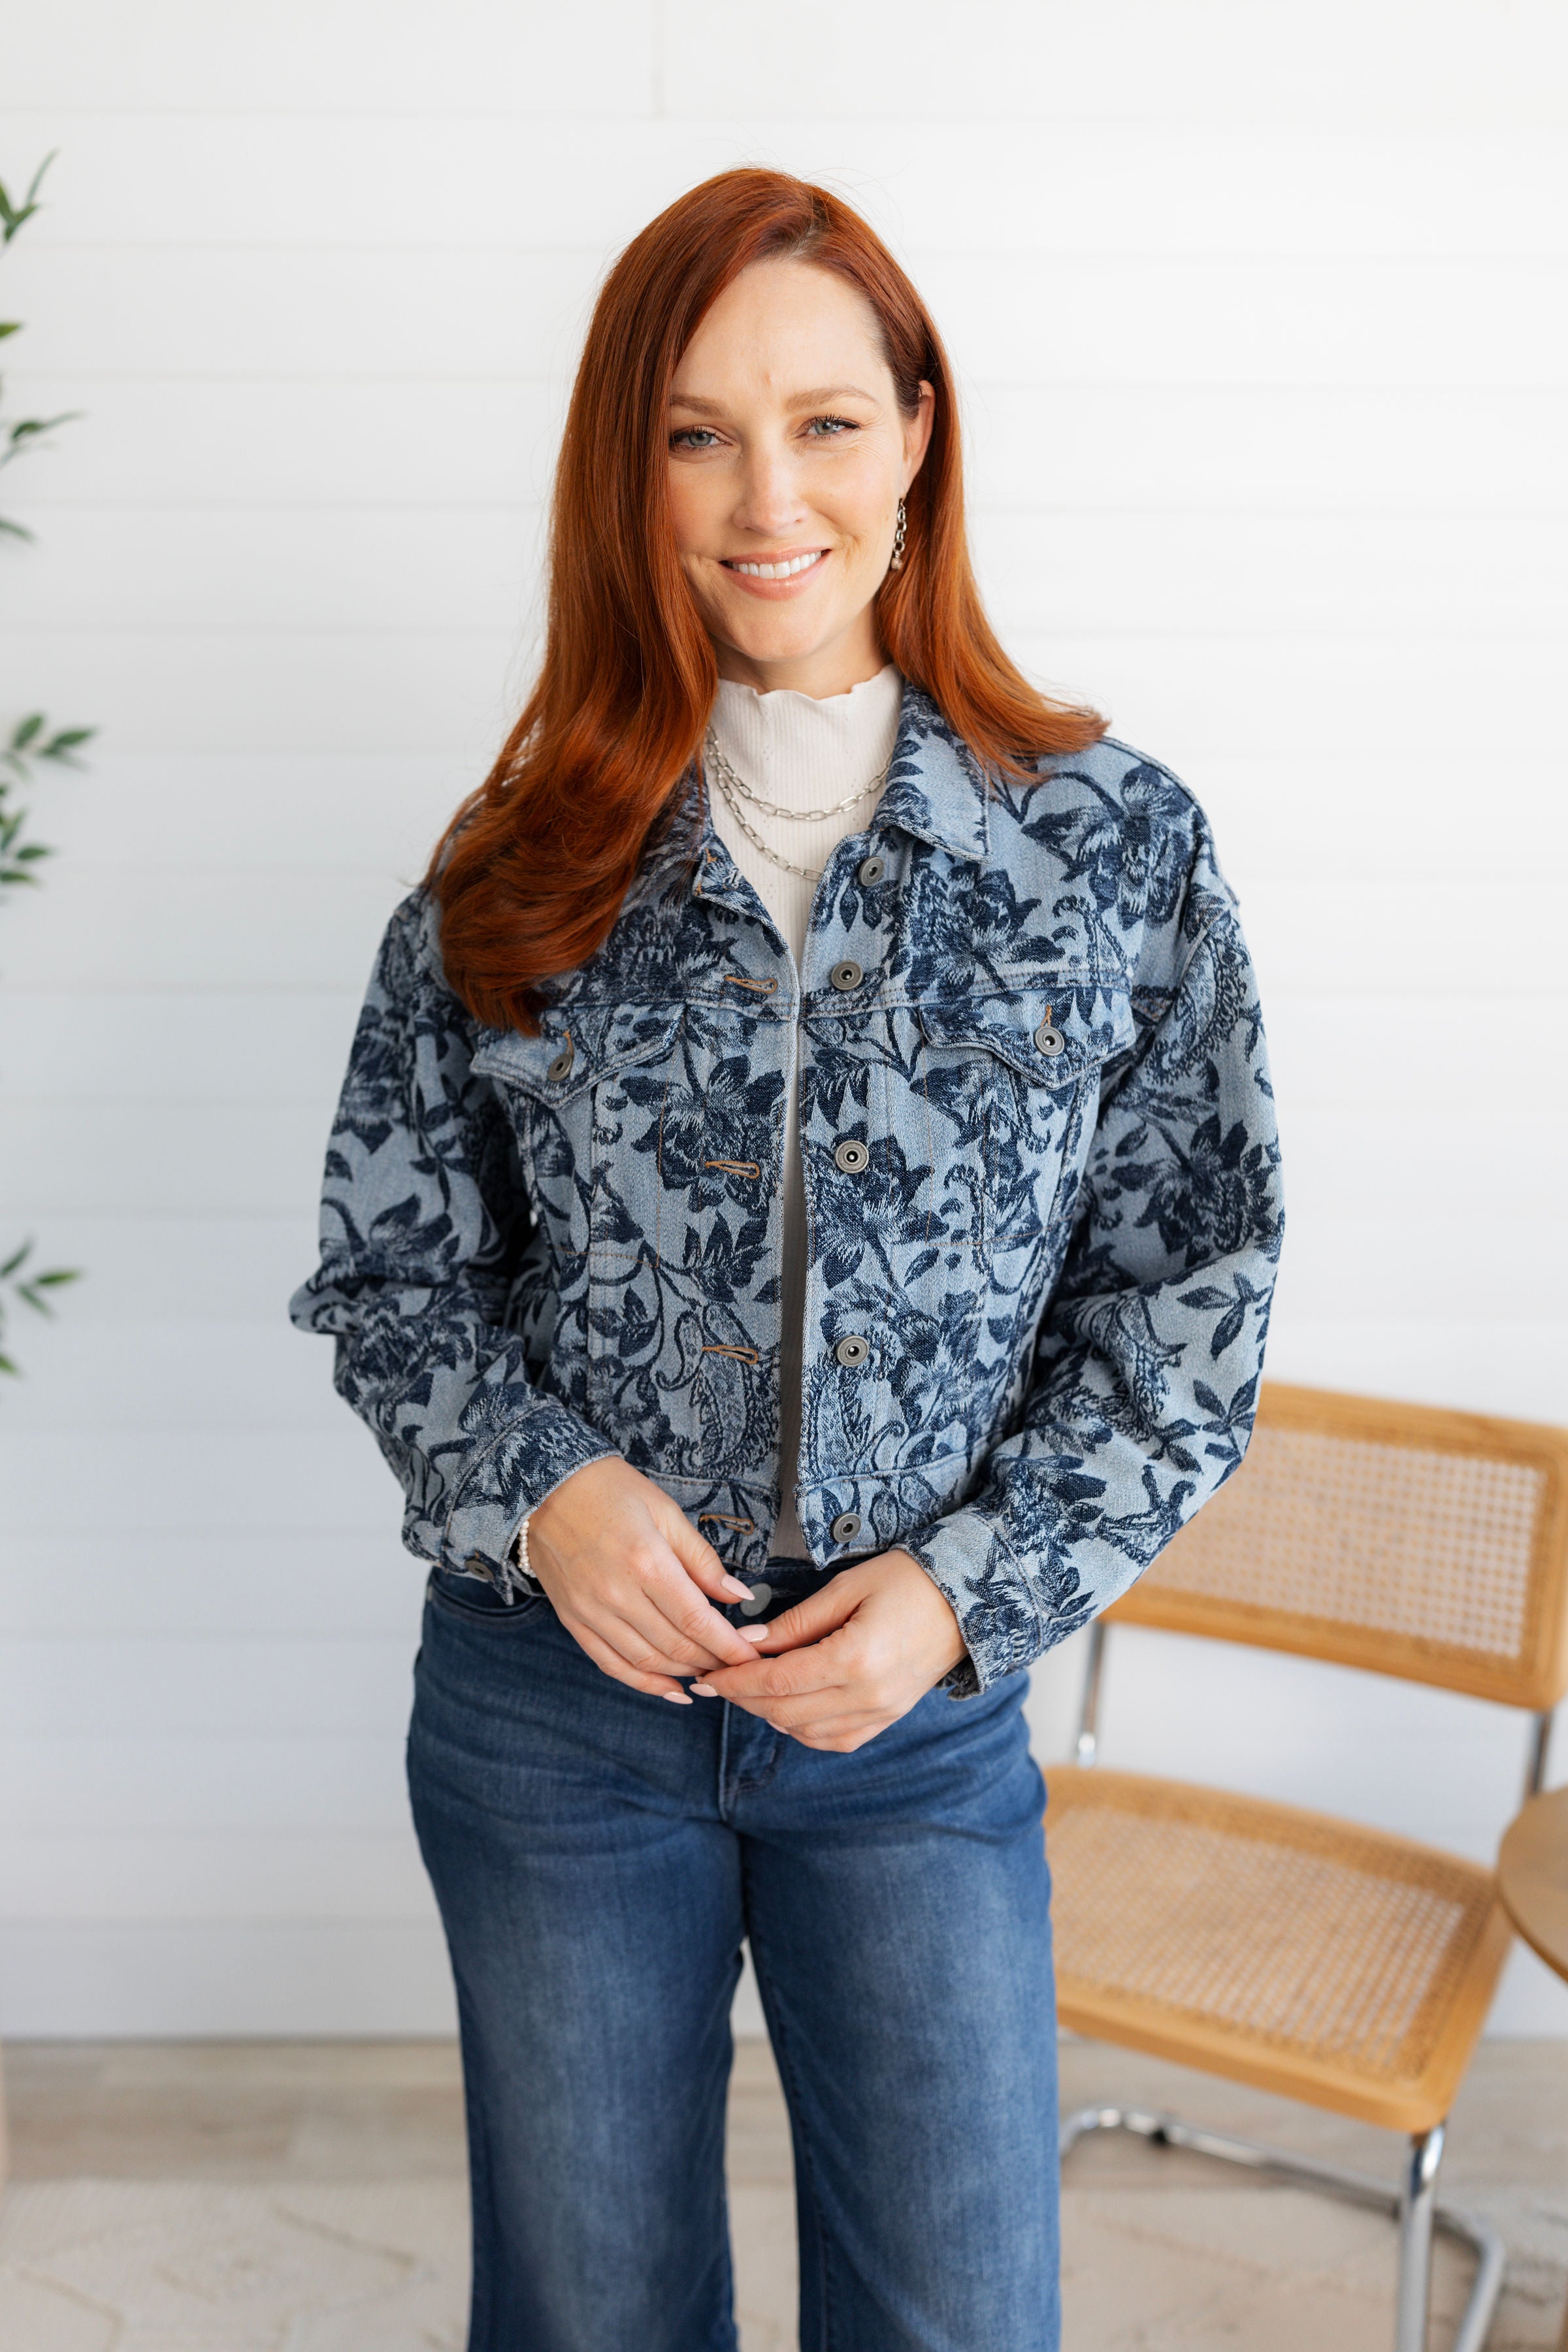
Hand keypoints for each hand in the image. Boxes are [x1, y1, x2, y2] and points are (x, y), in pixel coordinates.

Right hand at [525, 1458, 766, 1701]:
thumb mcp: (665, 1512)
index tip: (752, 1657)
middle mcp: (617, 1593)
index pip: (696, 1620)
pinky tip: (672, 1690)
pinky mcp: (573, 1620)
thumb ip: (702, 1559)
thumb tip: (739, 1596)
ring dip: (684, 1674)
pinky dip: (644, 1683)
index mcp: (646, 1561)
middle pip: (676, 1646)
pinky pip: (611, 1664)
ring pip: (646, 1661)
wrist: (544, 1486)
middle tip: (738, 1666)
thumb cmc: (610, 1490)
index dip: (729, 1646)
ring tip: (711, 1673)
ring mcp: (591, 1611)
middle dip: (714, 1661)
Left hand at [689, 1549, 966, 1751]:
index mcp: (856, 1660)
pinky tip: (786, 1705)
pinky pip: (833, 1740)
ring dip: (768, 1713)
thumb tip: (748, 1642)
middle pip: (783, 1712)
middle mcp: (868, 1697)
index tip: (706, 1673)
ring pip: (803, 1732)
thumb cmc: (907, 1581)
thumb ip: (795, 1622)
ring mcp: (881, 1714)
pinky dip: (801, 1728)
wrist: (967, 1600)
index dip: (735, 1679)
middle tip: (716, 1679)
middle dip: (742, 1697)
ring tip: (748, 1687)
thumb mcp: (847, 1587)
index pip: (777, 1681)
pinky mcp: (887, 1720)